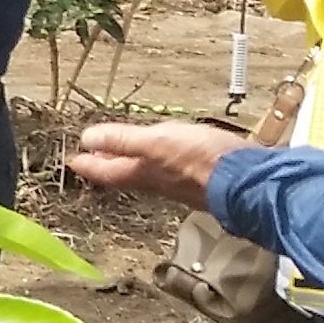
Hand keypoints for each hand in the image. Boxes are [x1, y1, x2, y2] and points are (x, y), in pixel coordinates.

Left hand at [67, 118, 253, 205]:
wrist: (251, 181)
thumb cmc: (204, 161)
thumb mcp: (157, 143)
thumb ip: (123, 141)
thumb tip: (87, 139)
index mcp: (143, 173)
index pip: (107, 170)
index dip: (88, 164)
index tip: (73, 161)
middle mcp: (158, 182)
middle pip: (125, 174)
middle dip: (107, 164)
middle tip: (93, 158)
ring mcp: (180, 183)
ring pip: (146, 173)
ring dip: (130, 162)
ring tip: (121, 153)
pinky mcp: (202, 179)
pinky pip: (169, 169)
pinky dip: (158, 161)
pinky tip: (166, 155)